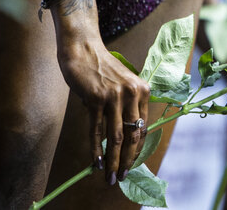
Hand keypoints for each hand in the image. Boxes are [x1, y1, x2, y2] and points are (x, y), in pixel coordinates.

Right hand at [57, 34, 149, 184]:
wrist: (83, 48)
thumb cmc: (102, 68)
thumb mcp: (123, 84)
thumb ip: (127, 105)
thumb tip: (125, 136)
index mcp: (143, 90)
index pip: (143, 127)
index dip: (138, 149)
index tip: (132, 163)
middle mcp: (133, 93)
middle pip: (133, 135)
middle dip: (128, 160)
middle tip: (122, 177)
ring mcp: (115, 96)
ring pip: (116, 137)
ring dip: (113, 161)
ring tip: (110, 177)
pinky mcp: (96, 99)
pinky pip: (97, 130)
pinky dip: (97, 149)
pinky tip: (96, 162)